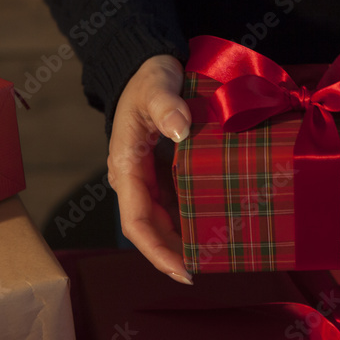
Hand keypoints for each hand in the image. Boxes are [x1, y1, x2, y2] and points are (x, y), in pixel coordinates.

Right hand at [107, 54, 192, 283]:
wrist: (145, 67)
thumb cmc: (149, 77)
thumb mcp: (157, 84)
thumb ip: (167, 104)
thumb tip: (180, 129)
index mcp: (126, 165)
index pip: (137, 222)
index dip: (158, 251)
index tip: (184, 270)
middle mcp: (133, 179)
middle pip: (150, 229)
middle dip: (174, 255)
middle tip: (206, 272)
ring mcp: (147, 179)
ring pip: (162, 221)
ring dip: (182, 242)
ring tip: (213, 260)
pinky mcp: (161, 174)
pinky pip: (174, 206)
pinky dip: (190, 221)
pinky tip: (213, 230)